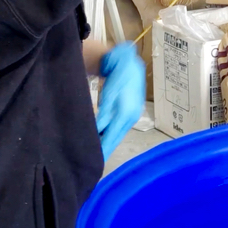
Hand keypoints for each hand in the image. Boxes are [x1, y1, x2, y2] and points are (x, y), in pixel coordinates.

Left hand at [96, 42, 144, 160]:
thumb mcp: (107, 96)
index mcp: (125, 114)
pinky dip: (112, 134)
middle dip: (106, 150)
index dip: (103, 150)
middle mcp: (132, 118)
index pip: (112, 137)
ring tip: (97, 153)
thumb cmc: (116, 78)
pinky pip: (120, 128)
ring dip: (108, 142)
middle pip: (116, 138)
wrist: (129, 64)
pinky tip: (104, 138)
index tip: (95, 162)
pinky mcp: (132, 113)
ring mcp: (133, 116)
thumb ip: (102, 115)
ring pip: (118, 133)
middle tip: (93, 162)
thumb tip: (96, 132)